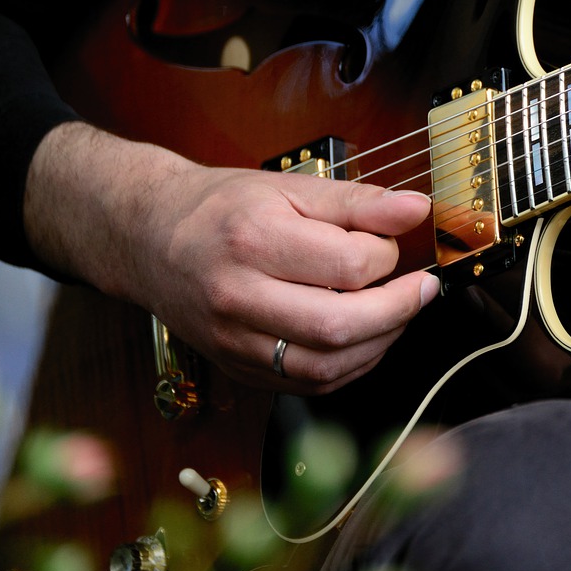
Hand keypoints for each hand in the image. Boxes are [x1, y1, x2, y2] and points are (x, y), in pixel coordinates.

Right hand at [24, 122, 437, 393]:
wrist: (149, 238)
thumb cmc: (222, 207)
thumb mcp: (290, 187)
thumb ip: (358, 201)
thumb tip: (417, 209)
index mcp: (253, 240)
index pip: (349, 265)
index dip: (389, 256)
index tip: (394, 244)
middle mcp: (239, 297)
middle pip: (340, 326)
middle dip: (399, 310)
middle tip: (421, 289)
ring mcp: (235, 341)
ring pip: (328, 365)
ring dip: (380, 342)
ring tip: (397, 311)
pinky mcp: (238, 368)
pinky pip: (309, 383)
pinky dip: (351, 365)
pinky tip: (365, 337)